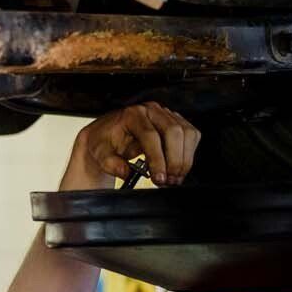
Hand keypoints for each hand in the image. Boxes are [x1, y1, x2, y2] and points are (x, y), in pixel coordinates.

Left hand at [68, 102, 200, 187]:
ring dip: (185, 159)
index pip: (150, 135)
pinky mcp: (175, 121)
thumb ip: (111, 164)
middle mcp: (151, 111)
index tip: (159, 178)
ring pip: (187, 133)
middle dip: (175, 160)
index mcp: (132, 115)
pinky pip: (191, 135)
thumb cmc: (104, 142)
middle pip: (174, 131)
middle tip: (169, 181)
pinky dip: (189, 153)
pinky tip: (179, 168)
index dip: (158, 159)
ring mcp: (165, 114)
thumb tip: (126, 171)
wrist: (106, 135)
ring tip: (174, 178)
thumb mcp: (100, 154)